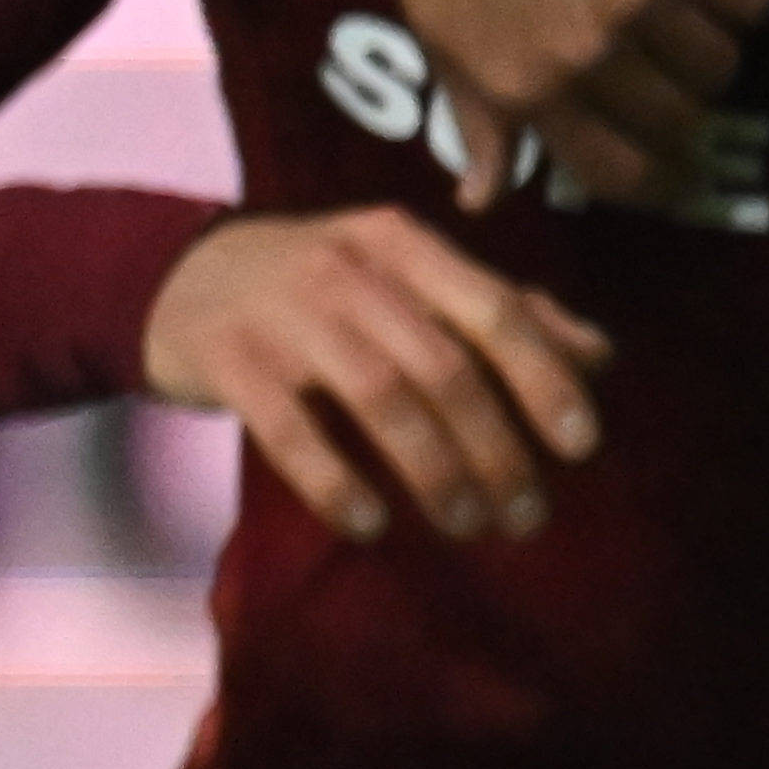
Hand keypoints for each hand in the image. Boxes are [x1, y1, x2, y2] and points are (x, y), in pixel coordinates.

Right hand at [142, 207, 609, 545]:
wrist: (171, 275)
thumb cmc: (313, 286)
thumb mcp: (403, 275)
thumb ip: (495, 308)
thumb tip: (598, 356)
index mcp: (399, 243)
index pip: (493, 310)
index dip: (544, 379)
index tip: (581, 448)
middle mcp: (344, 269)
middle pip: (443, 366)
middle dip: (496, 450)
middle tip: (523, 515)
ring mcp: (280, 312)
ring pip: (380, 398)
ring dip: (433, 473)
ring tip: (463, 525)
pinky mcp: (226, 358)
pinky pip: (290, 431)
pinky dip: (336, 483)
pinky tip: (369, 524)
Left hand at [337, 0, 765, 205]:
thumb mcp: (435, 35)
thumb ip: (476, 122)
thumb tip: (483, 199)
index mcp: (523, 84)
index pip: (619, 171)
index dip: (656, 183)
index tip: (675, 177)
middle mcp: (588, 50)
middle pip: (682, 118)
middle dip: (687, 119)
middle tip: (683, 97)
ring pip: (721, 61)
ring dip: (712, 56)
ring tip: (689, 33)